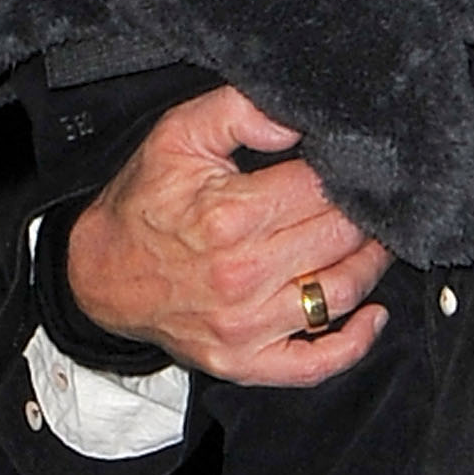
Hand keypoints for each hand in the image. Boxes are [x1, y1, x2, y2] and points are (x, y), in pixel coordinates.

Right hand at [66, 86, 392, 384]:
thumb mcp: (178, 137)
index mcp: (230, 216)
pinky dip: (355, 342)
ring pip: (340, 292)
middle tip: (370, 199)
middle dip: (364, 214)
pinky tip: (373, 315)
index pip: (322, 189)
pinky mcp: (245, 362)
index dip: (345, 171)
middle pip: (340, 238)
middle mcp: (243, 275)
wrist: (98, 275)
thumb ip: (238, 111)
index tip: (352, 164)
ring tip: (375, 241)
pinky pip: (316, 363)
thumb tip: (296, 120)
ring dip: (370, 264)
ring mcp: (246, 326)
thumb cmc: (143, 205)